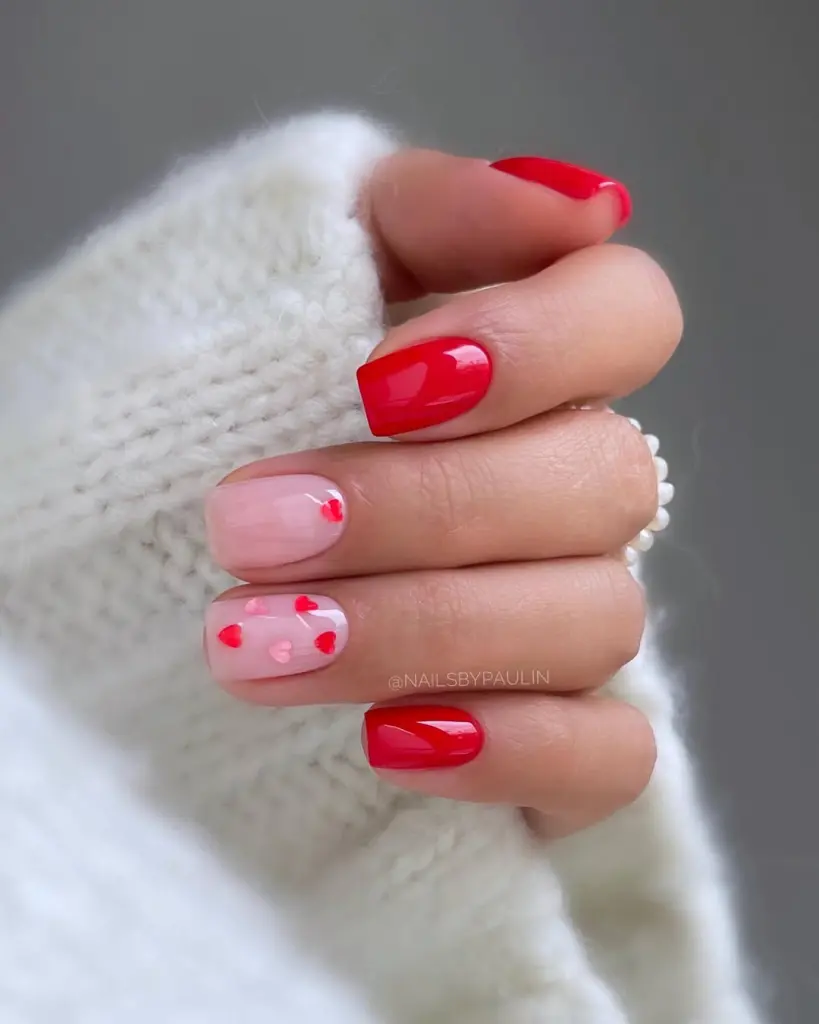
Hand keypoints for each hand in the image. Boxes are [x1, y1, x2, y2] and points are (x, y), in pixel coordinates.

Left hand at [203, 149, 681, 836]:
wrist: (147, 569)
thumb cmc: (217, 410)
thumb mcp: (287, 274)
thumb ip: (425, 213)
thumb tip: (581, 201)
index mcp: (530, 365)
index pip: (631, 314)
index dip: (533, 343)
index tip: (376, 382)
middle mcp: (571, 486)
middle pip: (602, 481)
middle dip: (425, 506)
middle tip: (251, 525)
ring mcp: (570, 615)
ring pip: (596, 618)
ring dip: (423, 628)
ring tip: (257, 640)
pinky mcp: (554, 735)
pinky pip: (607, 756)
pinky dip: (508, 747)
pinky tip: (385, 741)